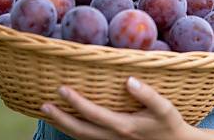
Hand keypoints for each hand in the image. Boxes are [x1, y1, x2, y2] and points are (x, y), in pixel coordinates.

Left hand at [41, 77, 201, 139]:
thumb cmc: (170, 125)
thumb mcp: (164, 108)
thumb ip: (147, 95)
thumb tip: (129, 80)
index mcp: (123, 127)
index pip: (93, 114)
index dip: (75, 102)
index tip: (61, 89)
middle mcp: (113, 137)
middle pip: (80, 130)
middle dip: (60, 118)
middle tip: (43, 105)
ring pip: (81, 138)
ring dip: (63, 125)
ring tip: (48, 111)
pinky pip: (88, 139)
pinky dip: (74, 131)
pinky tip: (68, 121)